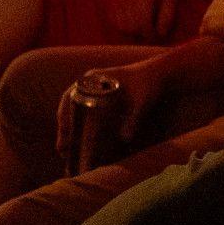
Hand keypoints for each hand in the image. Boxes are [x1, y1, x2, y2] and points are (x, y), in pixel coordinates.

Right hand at [54, 59, 169, 158]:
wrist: (161, 73)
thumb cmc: (150, 83)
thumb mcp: (142, 100)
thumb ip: (134, 118)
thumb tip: (125, 139)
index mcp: (94, 78)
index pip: (68, 98)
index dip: (63, 118)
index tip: (63, 136)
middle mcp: (91, 83)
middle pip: (69, 108)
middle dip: (65, 129)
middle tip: (62, 150)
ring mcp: (95, 90)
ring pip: (76, 112)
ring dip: (71, 130)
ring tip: (67, 151)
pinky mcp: (104, 99)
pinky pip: (86, 113)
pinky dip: (82, 126)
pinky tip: (82, 142)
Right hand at [106, 0, 177, 40]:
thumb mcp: (171, 1)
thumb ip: (167, 19)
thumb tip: (161, 35)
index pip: (143, 24)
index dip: (151, 34)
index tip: (158, 34)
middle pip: (131, 28)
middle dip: (142, 34)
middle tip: (151, 31)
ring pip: (121, 26)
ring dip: (132, 31)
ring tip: (143, 25)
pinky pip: (115, 20)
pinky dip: (123, 24)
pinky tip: (134, 19)